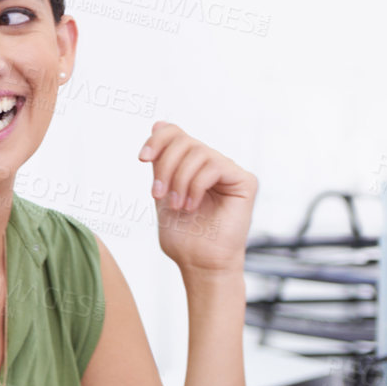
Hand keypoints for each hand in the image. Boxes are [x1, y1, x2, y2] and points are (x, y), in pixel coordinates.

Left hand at [137, 121, 255, 275]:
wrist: (199, 262)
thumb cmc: (182, 235)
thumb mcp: (162, 191)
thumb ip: (161, 161)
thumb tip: (159, 123)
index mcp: (191, 165)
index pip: (175, 133)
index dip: (156, 140)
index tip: (142, 159)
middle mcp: (212, 163)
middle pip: (183, 140)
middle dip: (164, 166)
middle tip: (158, 194)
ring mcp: (229, 171)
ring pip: (196, 153)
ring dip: (179, 181)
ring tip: (177, 206)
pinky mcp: (245, 180)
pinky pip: (214, 166)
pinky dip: (195, 186)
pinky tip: (191, 205)